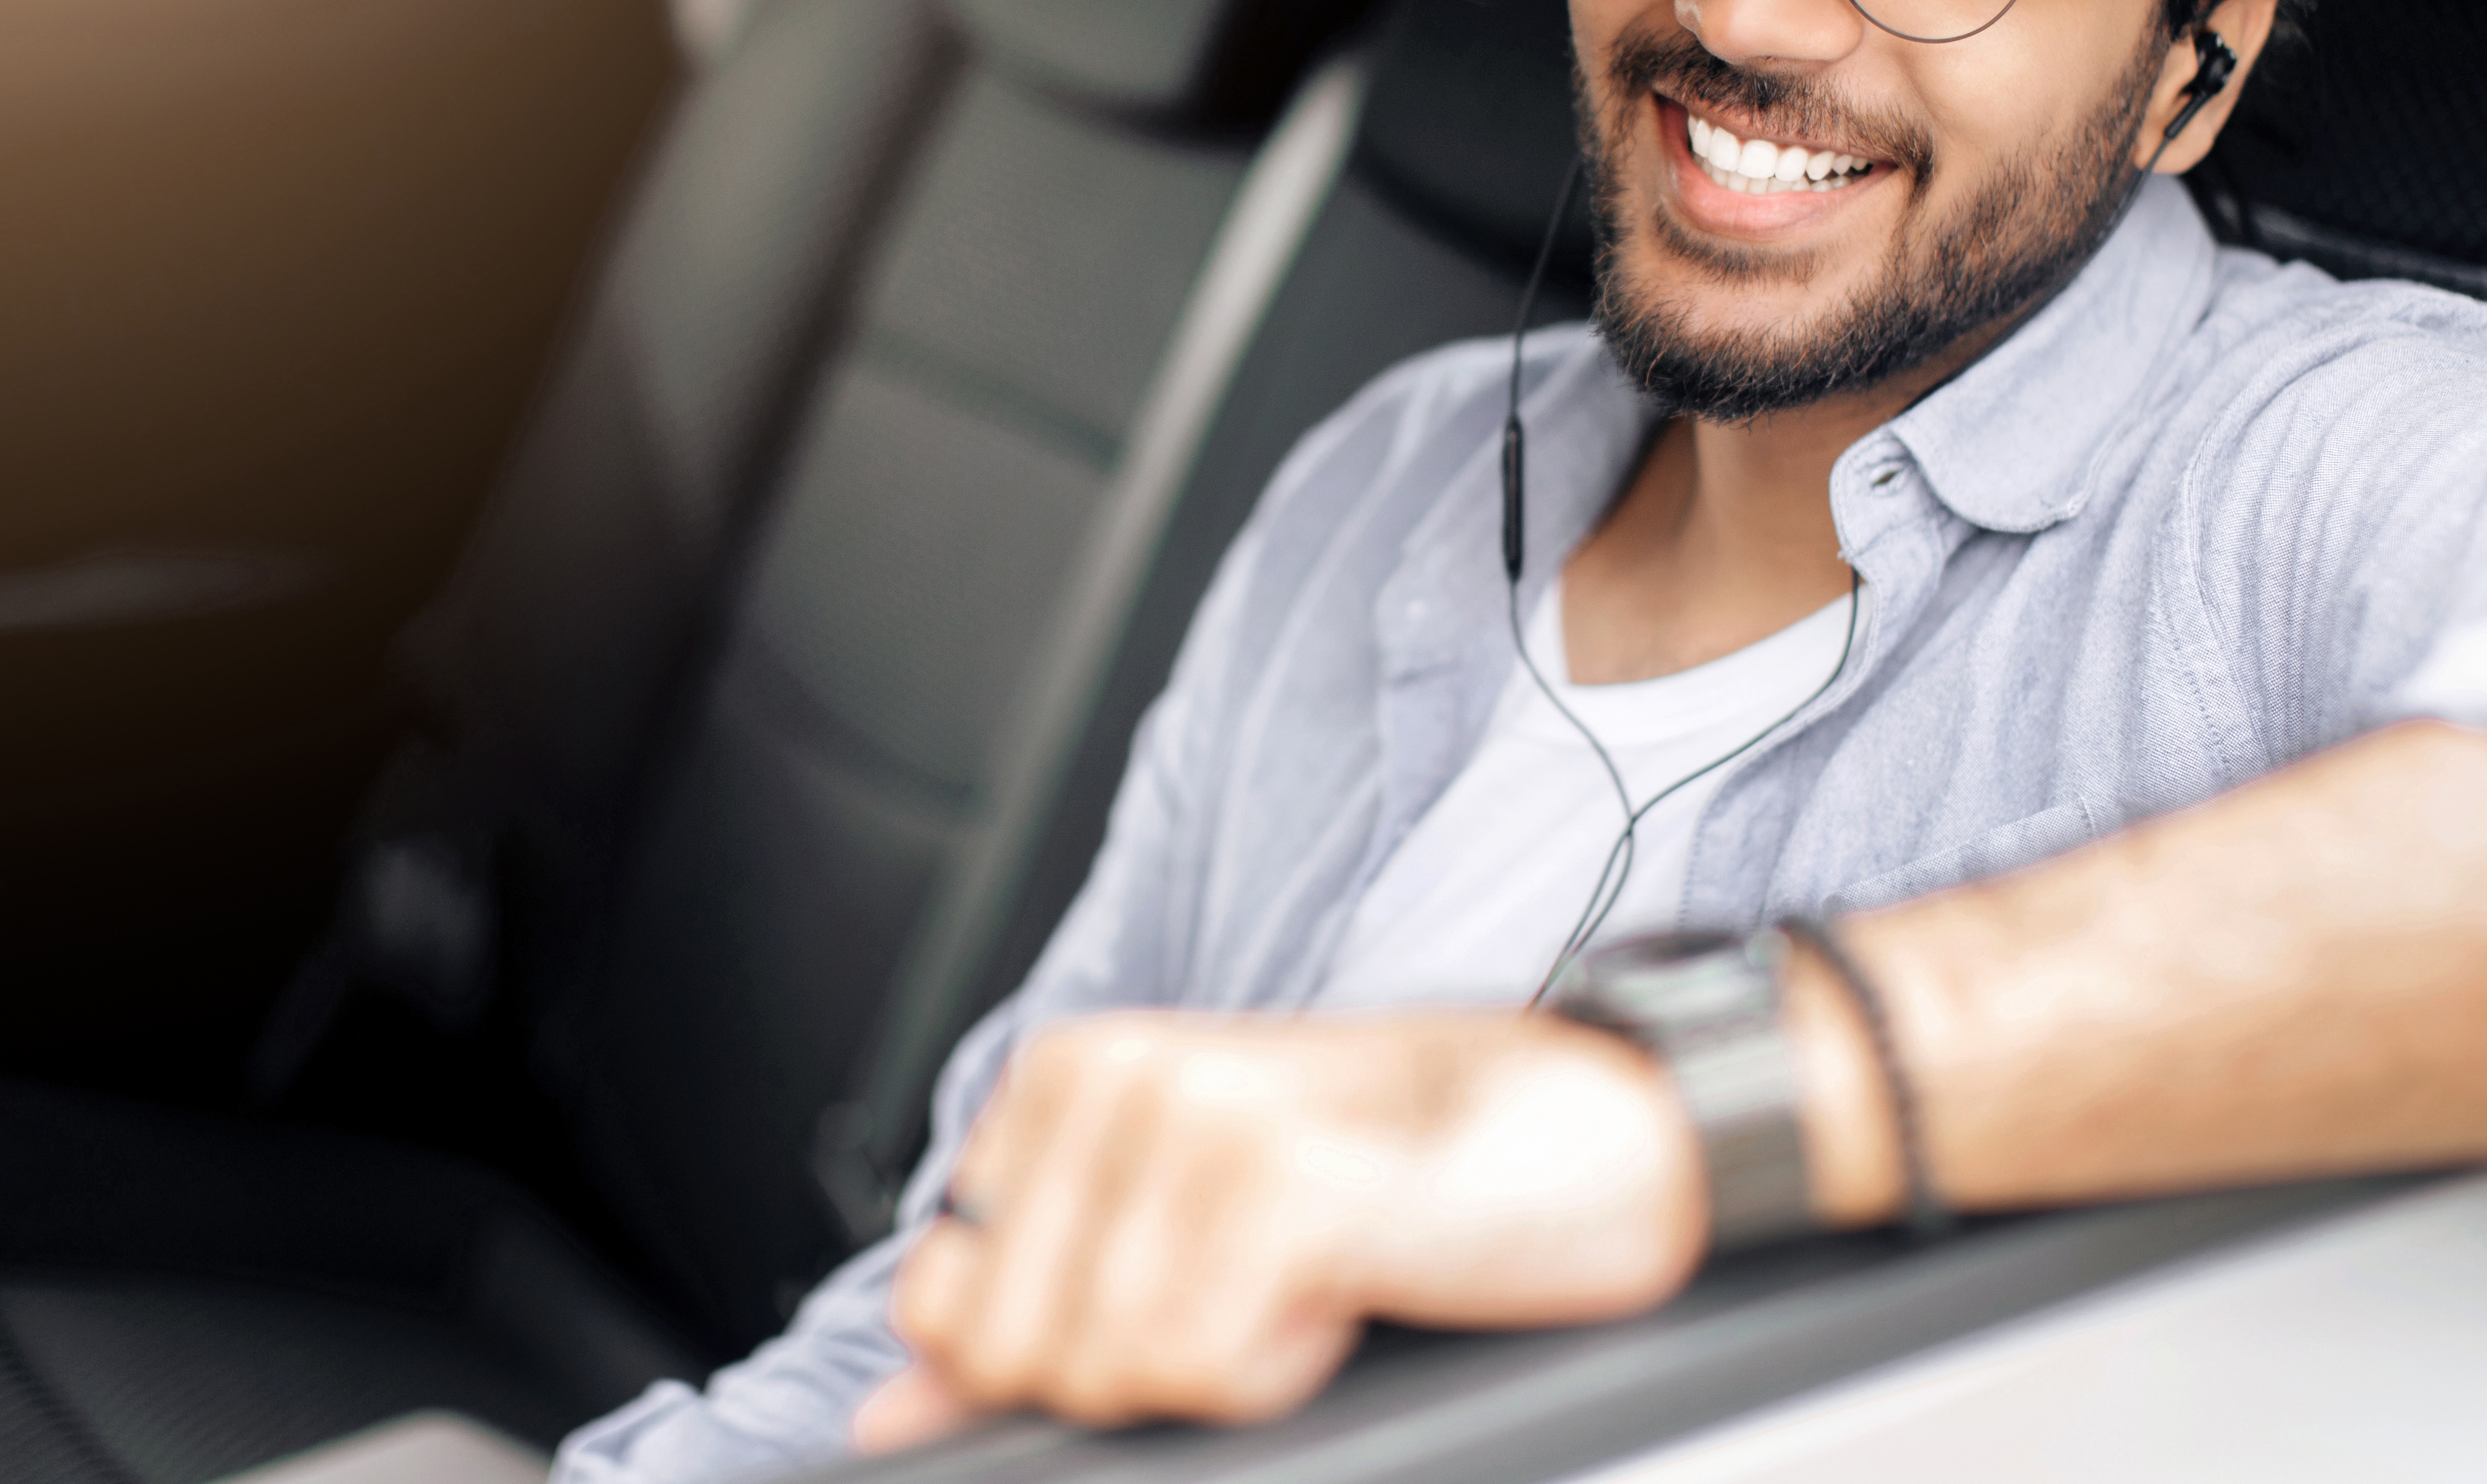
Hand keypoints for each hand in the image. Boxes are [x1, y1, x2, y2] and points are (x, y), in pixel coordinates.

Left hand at [853, 1007, 1707, 1442]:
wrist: (1592, 1125)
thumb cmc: (1398, 1174)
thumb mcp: (1189, 1237)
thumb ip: (1034, 1317)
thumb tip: (885, 1421)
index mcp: (1067, 1079)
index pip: (950, 1314)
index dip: (1067, 1356)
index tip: (1186, 1290)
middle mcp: (1114, 1074)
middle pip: (1023, 1357)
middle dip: (1143, 1369)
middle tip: (1261, 1281)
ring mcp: (1194, 1116)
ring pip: (1111, 1372)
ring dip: (1231, 1361)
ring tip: (1314, 1268)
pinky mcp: (1280, 1180)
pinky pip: (1203, 1371)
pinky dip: (1287, 1363)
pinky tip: (1349, 1281)